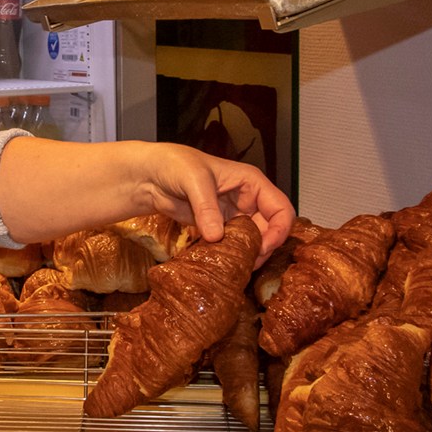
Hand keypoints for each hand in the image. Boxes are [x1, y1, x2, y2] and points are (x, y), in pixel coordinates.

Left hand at [135, 142, 294, 264]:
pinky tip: (221, 263)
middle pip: (270, 230)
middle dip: (263, 248)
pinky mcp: (218, 229)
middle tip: (248, 264)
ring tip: (235, 266)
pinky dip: (230, 256)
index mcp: (251, 183)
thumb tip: (217, 236)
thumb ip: (206, 207)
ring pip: (253, 241)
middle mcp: (247, 200)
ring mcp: (233, 216)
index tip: (264, 247)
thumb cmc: (175, 165)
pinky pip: (233, 246)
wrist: (151, 176)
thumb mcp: (194, 180)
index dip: (279, 230)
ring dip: (247, 255)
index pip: (281, 209)